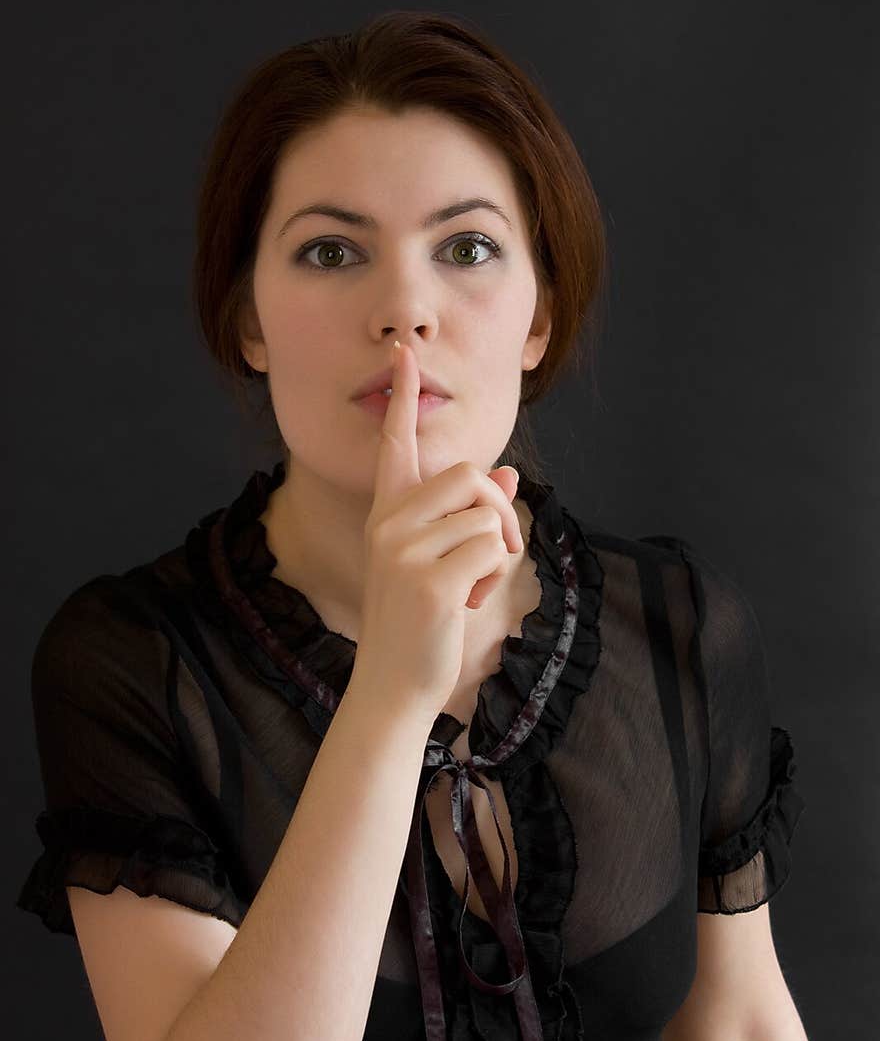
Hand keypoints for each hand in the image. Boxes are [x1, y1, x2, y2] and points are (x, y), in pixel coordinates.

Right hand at [350, 340, 522, 722]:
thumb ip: (469, 516)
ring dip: (497, 554)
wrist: (393, 686)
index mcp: (387, 515)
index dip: (402, 398)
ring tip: (467, 588)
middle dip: (499, 509)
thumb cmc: (418, 623)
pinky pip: (492, 549)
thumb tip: (506, 472)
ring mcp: (405, 552)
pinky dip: (494, 577)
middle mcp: (388, 524)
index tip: (405, 354)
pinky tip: (465, 604)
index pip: (395, 445)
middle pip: (469, 475)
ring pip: (488, 516)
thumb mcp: (441, 561)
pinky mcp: (430, 582)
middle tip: (493, 552)